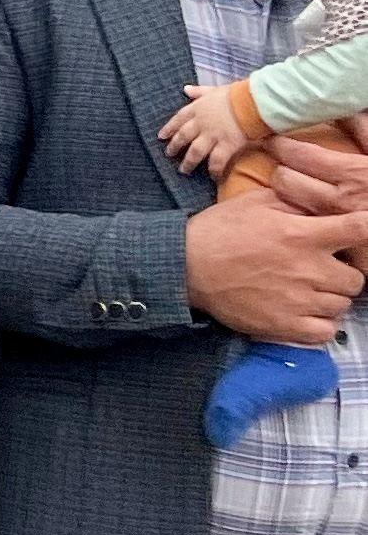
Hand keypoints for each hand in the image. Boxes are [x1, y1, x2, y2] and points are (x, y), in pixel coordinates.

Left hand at [160, 80, 248, 177]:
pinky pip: (217, 161)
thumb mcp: (215, 90)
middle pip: (183, 137)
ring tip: (183, 170)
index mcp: (198, 109)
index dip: (169, 128)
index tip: (161, 136)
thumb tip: (186, 89)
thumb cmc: (237, 94)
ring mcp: (212, 136)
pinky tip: (213, 177)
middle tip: (169, 154)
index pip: (179, 119)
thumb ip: (200, 91)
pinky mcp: (226, 146)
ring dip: (188, 162)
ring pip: (195, 152)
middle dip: (175, 146)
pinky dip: (214, 170)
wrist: (252, 102)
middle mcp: (201, 124)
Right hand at [185, 163, 367, 343]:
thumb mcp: (257, 203)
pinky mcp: (284, 325)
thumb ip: (295, 202)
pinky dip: (320, 323)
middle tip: (323, 269)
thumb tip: (321, 204)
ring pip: (342, 305)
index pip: (360, 229)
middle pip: (357, 278)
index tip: (360, 232)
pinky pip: (325, 331)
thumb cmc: (219, 231)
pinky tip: (304, 311)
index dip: (367, 229)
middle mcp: (307, 269)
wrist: (185, 265)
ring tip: (309, 290)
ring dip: (330, 297)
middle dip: (343, 272)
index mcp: (302, 235)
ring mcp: (298, 301)